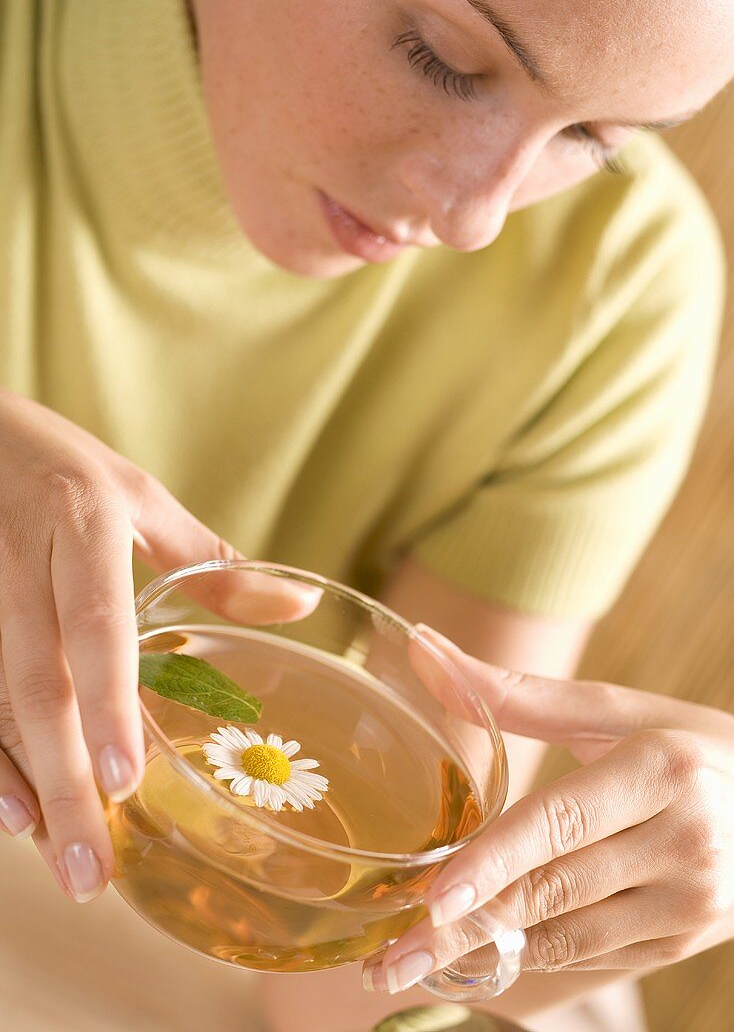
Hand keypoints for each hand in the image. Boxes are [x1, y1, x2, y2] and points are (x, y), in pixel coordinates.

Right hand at [0, 388, 318, 900]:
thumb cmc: (60, 465)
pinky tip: (11, 814)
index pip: (94, 620)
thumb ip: (208, 560)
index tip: (124, 779)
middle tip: (92, 869)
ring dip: (24, 784)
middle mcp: (17, 557)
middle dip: (64, 780)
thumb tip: (301, 604)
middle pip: (36, 683)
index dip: (107, 700)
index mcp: (80, 522)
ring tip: (62, 862)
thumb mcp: (136, 496)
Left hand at [364, 624, 733, 994]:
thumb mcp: (614, 712)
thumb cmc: (686, 745)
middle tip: (393, 953)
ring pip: (567, 938)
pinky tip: (481, 955)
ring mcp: (692, 902)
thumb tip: (424, 648)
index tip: (431, 896)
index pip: (558, 822)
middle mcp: (684, 840)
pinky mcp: (685, 942)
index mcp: (662, 768)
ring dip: (488, 953)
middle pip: (553, 891)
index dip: (492, 863)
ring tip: (415, 962)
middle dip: (465, 926)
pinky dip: (531, 956)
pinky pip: (591, 957)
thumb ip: (518, 693)